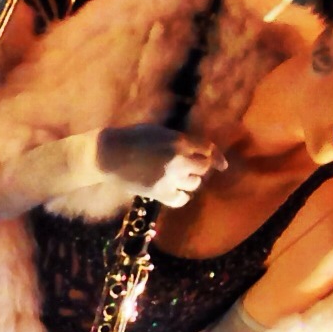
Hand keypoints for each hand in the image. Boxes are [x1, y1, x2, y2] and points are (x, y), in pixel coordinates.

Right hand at [95, 125, 225, 207]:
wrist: (110, 155)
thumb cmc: (132, 140)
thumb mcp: (160, 132)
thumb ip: (179, 141)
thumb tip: (196, 151)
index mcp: (180, 140)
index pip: (208, 149)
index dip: (216, 158)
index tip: (222, 166)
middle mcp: (179, 159)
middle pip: (203, 167)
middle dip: (199, 168)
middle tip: (189, 170)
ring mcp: (170, 177)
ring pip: (194, 183)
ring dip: (189, 181)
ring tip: (178, 179)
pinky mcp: (160, 192)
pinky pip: (180, 199)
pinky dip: (181, 196)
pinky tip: (175, 193)